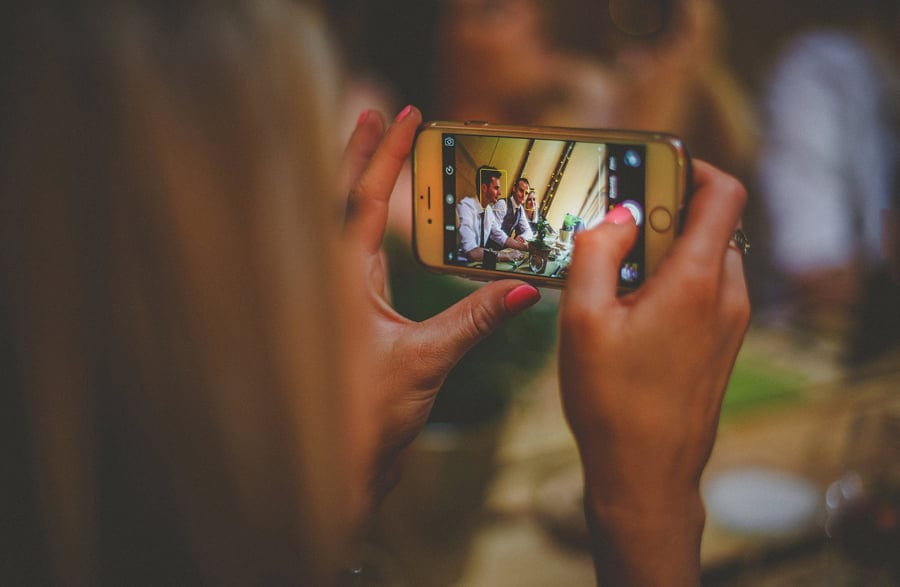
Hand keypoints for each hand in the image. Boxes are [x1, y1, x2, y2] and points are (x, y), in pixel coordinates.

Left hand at [341, 106, 540, 508]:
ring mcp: (340, 298)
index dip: (383, 153)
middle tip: (379, 115)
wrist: (341, 467)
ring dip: (364, 185)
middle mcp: (333, 281)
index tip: (400, 113)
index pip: (364, 198)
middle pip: (345, 199)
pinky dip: (373, 227)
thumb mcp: (426, 360)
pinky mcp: (352, 319)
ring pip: (348, 225)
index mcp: (339, 279)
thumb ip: (474, 320)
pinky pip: (359, 257)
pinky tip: (388, 227)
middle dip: (362, 155)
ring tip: (381, 154)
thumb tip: (524, 292)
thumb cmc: (366, 417)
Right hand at [559, 160, 749, 585]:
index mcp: (697, 280)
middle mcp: (726, 295)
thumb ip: (595, 254)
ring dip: (667, 252)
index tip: (652, 169)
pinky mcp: (723, 345)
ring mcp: (730, 323)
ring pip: (708, 258)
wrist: (646, 475)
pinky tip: (630, 310)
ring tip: (615, 275)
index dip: (692, 167)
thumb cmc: (611, 402)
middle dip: (663, 214)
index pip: (723, 192)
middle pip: (710, 224)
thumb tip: (614, 217)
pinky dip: (675, 282)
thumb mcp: (582, 321)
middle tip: (613, 229)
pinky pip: (707, 291)